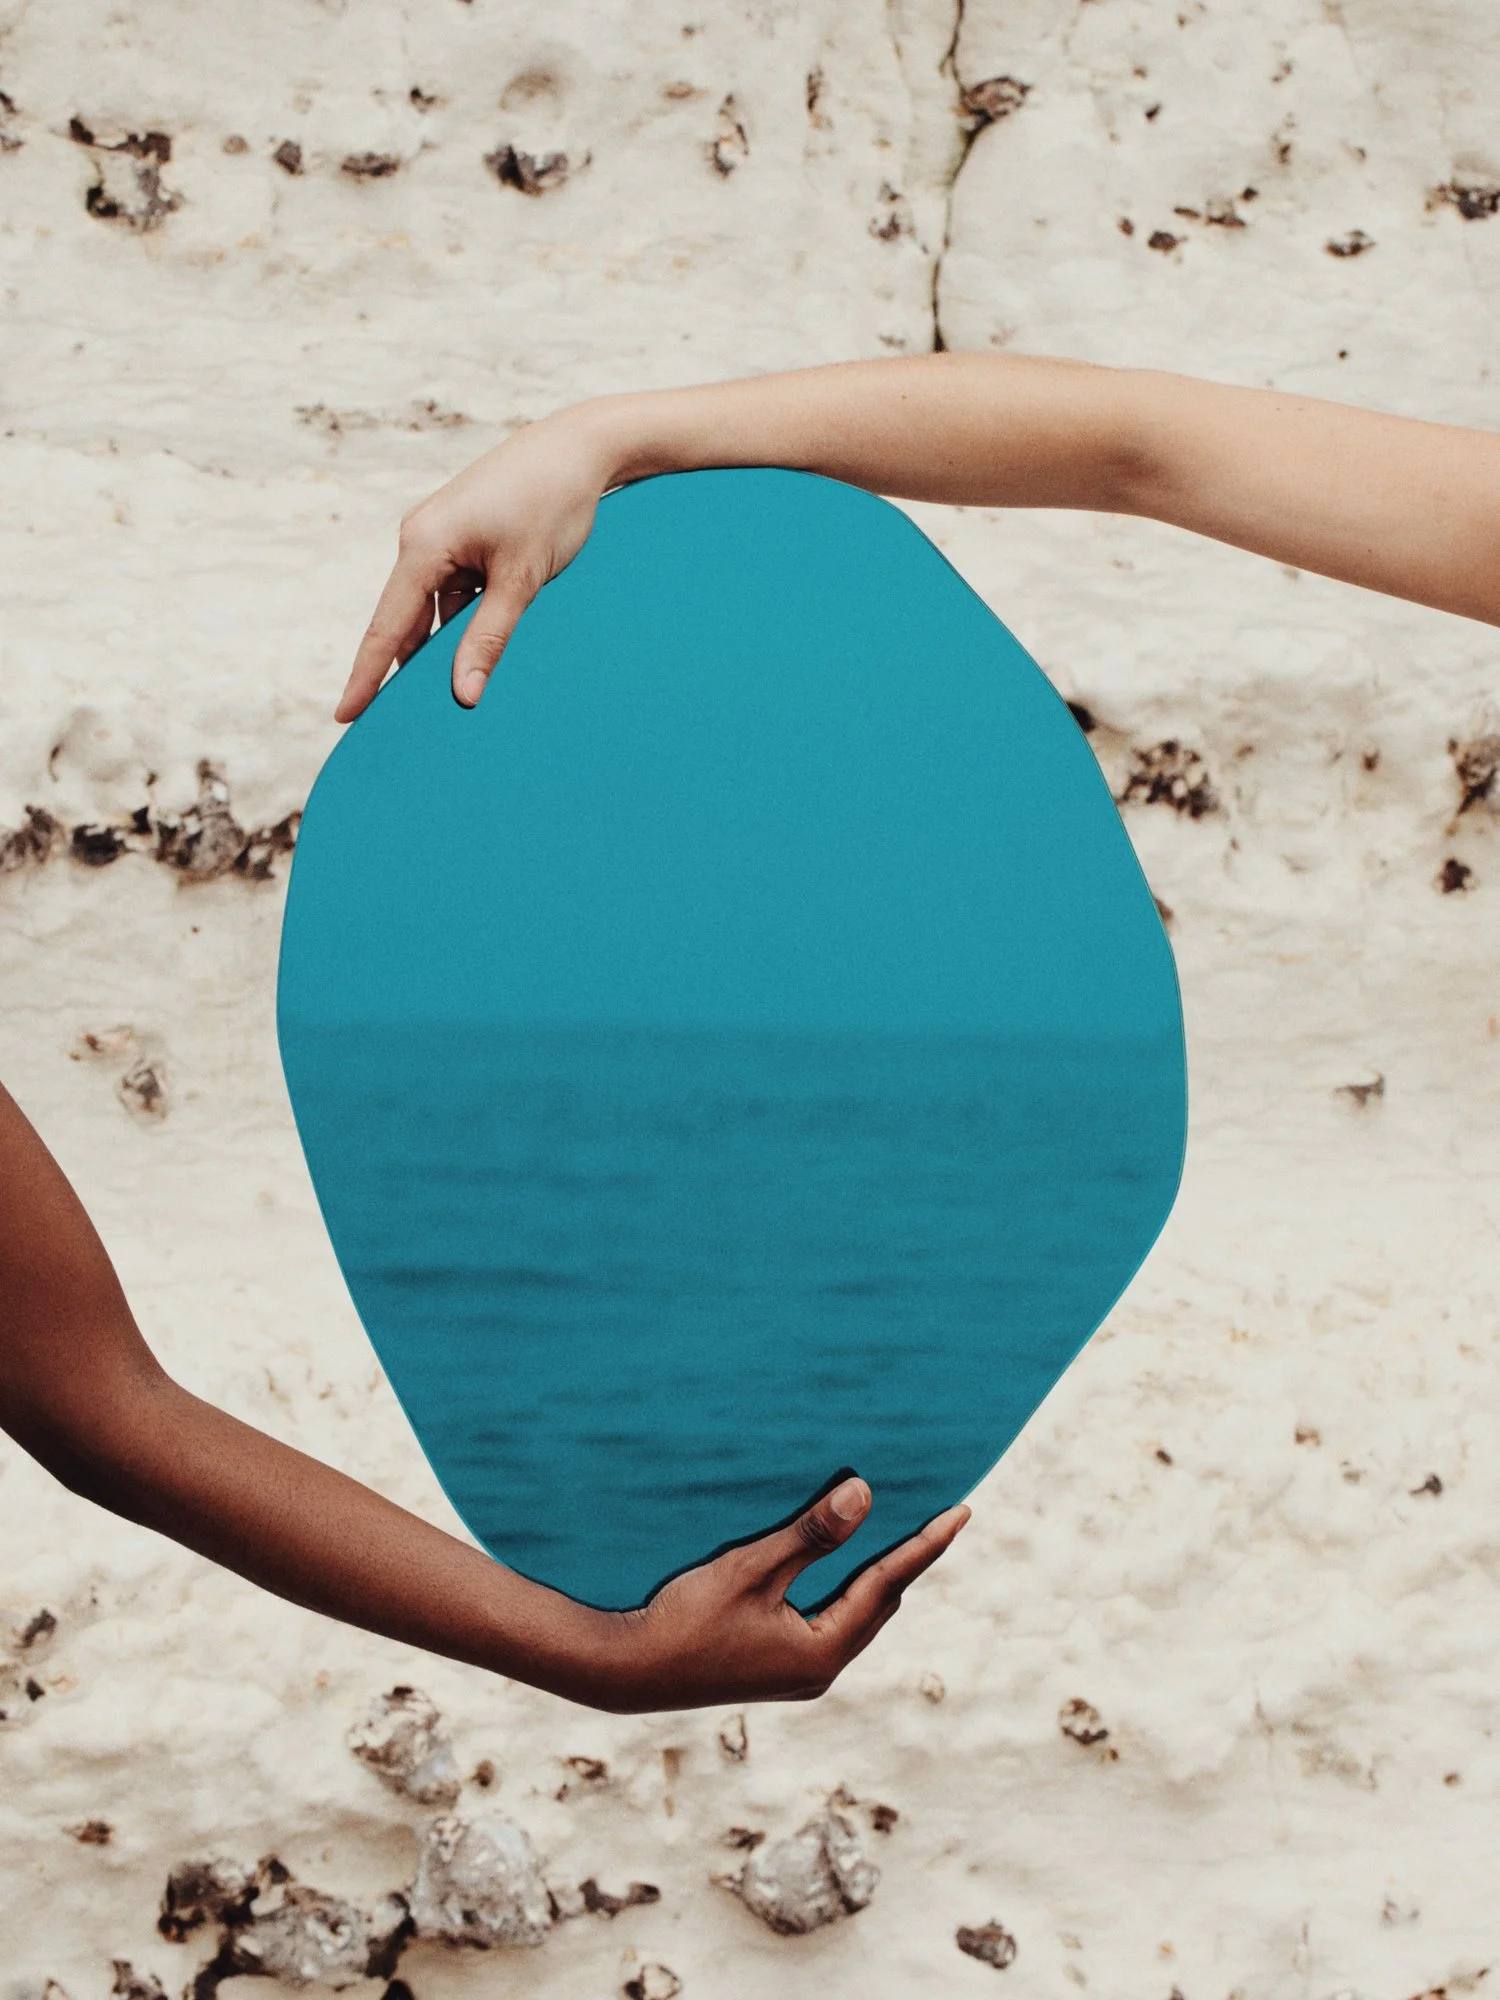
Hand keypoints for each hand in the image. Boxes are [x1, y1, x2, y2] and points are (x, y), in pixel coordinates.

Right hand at [337, 406, 614, 721]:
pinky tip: (482, 649)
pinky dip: (465, 623)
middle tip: (402, 725)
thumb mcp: (522, 579)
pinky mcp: (462, 538)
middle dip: (407, 671)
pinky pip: (453, 593)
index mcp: (423, 544)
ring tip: (454, 695)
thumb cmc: (551, 504)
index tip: (345, 717)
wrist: (579, 447)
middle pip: (405, 622)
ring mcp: (440, 537)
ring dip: (446, 648)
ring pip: (434, 611)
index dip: (366, 677)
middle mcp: (420, 539)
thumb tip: (463, 695)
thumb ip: (489, 638)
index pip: (386, 627)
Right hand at [587, 1476, 969, 1712]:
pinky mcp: (774, 1668)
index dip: (925, 1545)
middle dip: (909, 1559)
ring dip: (876, 1574)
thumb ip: (810, 1536)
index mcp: (821, 1652)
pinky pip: (829, 1621)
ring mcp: (796, 1673)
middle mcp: (818, 1670)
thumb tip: (865, 1497)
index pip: (887, 1585)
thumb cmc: (685, 1619)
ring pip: (854, 1615)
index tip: (962, 1512)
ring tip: (901, 1535)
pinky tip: (841, 1566)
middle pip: (879, 1604)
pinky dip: (845, 1588)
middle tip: (940, 1517)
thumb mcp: (751, 1570)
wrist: (626, 1672)